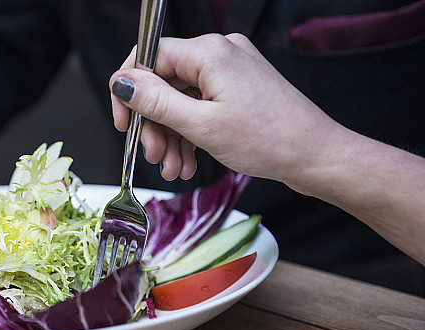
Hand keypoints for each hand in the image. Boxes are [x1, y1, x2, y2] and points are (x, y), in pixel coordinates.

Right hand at [110, 33, 424, 264]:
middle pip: (164, 83)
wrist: (315, 155)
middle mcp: (220, 54)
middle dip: (154, 124)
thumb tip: (121, 82)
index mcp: (209, 53)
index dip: (130, 91)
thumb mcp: (201, 125)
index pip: (149, 57)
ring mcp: (231, 71)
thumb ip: (155, 102)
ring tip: (174, 168)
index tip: (124, 123)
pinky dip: (190, 133)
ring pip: (180, 99)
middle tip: (153, 156)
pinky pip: (200, 106)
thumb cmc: (270, 140)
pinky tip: (188, 161)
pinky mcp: (238, 89)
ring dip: (171, 136)